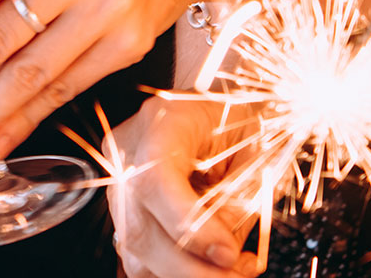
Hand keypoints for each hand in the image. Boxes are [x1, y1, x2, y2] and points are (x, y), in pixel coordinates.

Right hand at [109, 97, 256, 277]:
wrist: (215, 109)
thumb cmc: (237, 122)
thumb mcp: (253, 153)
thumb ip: (237, 203)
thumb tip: (224, 257)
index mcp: (164, 120)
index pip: (154, 179)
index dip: (189, 226)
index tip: (228, 253)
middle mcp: (128, 149)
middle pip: (139, 227)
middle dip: (191, 267)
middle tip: (236, 272)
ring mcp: (117, 179)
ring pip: (135, 250)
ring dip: (185, 271)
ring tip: (229, 267)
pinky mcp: (122, 207)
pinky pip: (140, 253)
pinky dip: (174, 267)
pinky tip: (206, 260)